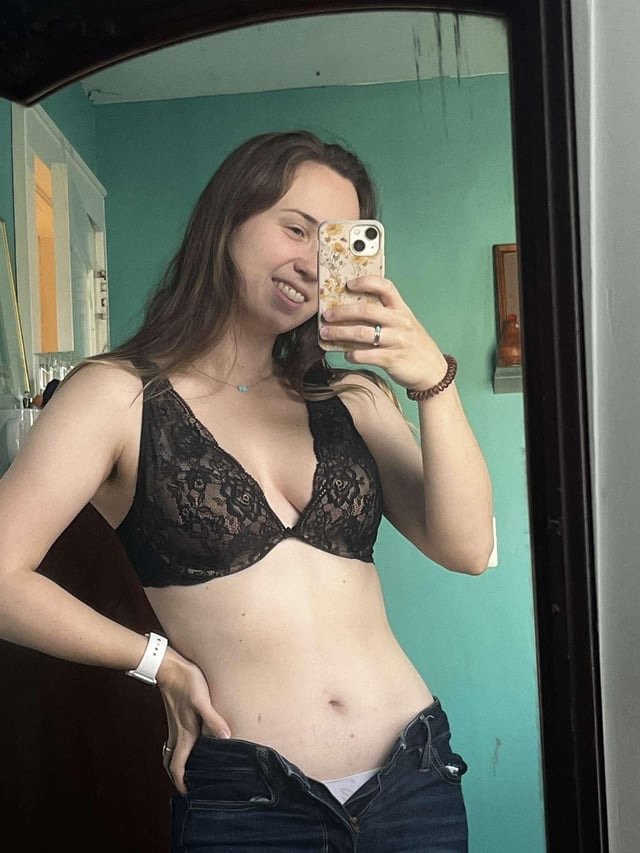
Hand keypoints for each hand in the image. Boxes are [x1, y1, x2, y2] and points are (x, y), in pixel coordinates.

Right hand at [156, 649, 230, 795]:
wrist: (168, 667)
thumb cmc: (186, 682)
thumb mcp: (202, 700)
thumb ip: (214, 719)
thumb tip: (226, 738)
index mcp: (183, 735)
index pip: (177, 767)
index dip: (181, 783)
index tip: (189, 794)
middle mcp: (176, 734)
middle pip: (172, 764)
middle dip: (178, 777)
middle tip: (190, 785)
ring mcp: (173, 726)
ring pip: (171, 753)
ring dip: (177, 764)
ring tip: (190, 770)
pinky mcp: (174, 717)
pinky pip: (173, 741)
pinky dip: (179, 750)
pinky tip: (191, 744)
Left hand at [319, 276, 448, 389]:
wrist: (433, 371)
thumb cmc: (414, 346)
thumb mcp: (405, 324)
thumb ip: (386, 315)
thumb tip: (352, 310)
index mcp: (402, 310)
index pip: (385, 287)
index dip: (366, 282)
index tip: (348, 284)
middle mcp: (400, 322)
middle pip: (366, 310)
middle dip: (342, 312)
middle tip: (326, 314)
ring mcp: (397, 341)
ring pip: (362, 333)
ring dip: (339, 333)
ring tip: (325, 333)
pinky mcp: (392, 359)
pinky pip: (366, 355)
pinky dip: (351, 354)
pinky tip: (345, 354)